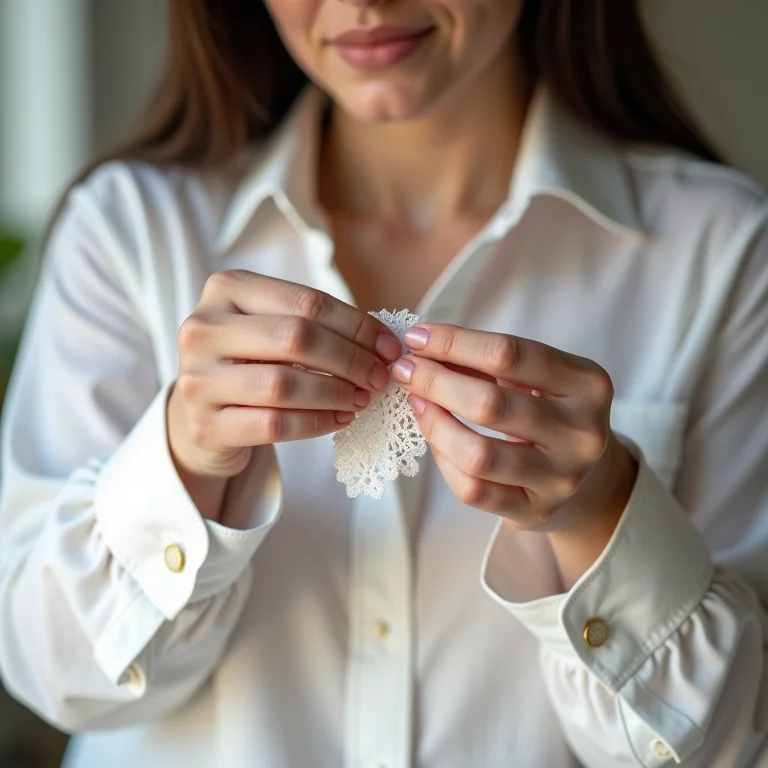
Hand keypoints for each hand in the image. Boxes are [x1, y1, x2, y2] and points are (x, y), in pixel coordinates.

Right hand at [168, 270, 401, 479]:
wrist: (203, 415)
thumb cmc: (251, 364)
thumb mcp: (273, 330)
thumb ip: (316, 326)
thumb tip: (383, 343)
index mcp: (226, 290)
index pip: (306, 302)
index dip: (356, 326)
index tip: (388, 347)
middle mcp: (202, 329)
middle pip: (296, 338)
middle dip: (350, 359)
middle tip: (379, 377)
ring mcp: (197, 379)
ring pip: (284, 384)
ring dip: (336, 393)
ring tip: (362, 398)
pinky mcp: (204, 426)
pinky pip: (274, 424)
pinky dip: (317, 422)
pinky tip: (340, 419)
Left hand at [392, 324, 636, 548]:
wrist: (588, 477)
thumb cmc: (550, 411)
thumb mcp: (537, 378)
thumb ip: (489, 362)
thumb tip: (423, 345)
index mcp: (588, 385)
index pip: (509, 354)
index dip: (454, 342)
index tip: (417, 337)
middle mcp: (582, 433)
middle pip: (490, 404)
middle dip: (435, 382)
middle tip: (405, 370)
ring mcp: (561, 478)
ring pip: (478, 454)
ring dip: (435, 423)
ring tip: (416, 402)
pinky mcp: (537, 511)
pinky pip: (473, 490)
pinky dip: (443, 461)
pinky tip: (434, 439)